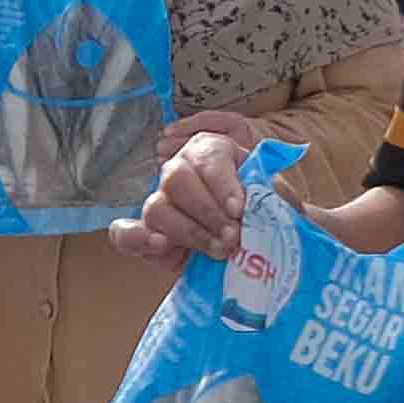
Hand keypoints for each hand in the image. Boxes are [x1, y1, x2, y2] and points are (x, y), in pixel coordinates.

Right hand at [128, 122, 264, 267]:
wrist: (255, 247)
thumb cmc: (265, 216)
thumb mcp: (279, 200)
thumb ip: (275, 195)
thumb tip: (264, 197)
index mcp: (212, 151)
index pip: (208, 157)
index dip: (222, 184)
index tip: (239, 211)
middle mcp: (180, 170)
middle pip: (177, 178)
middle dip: (207, 211)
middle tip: (233, 238)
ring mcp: (161, 202)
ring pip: (157, 207)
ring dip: (189, 232)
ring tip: (219, 251)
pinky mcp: (147, 234)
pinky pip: (124, 233)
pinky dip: (137, 239)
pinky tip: (161, 246)